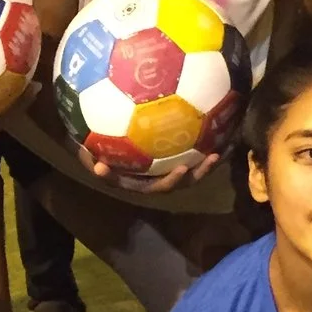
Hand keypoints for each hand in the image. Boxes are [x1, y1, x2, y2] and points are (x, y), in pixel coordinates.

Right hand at [86, 146, 220, 196]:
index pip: (159, 185)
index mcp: (143, 182)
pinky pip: (188, 151)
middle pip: (183, 179)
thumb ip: (93, 166)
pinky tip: (215, 127)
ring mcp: (164, 166)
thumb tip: (96, 168)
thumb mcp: (91, 161)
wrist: (99, 151)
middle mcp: (157, 176)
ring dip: (205, 159)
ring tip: (221, 143)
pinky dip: (201, 143)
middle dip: (200, 170)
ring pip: (189, 166)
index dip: (171, 179)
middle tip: (212, 157)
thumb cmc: (95, 156)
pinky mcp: (170, 155)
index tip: (181, 168)